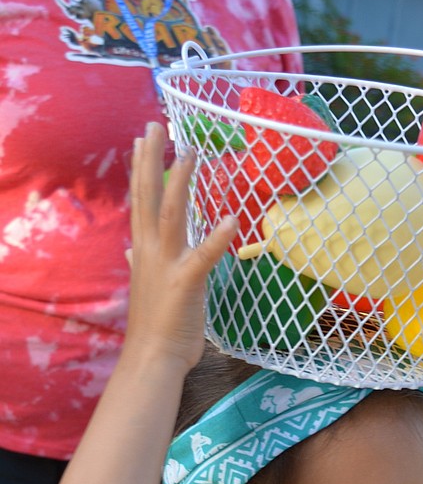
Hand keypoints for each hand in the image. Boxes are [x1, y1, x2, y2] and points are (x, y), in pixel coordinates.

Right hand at [124, 122, 235, 372]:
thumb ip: (140, 263)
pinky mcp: (186, 283)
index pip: (140, 200)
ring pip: (171, 215)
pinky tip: (232, 218)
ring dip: (180, 182)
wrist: (152, 358)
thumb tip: (129, 250)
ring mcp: (167, 265)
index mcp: (143, 251)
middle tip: (156, 125)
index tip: (142, 138)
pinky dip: (217, 237)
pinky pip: (203, 256)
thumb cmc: (155, 325)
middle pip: (148, 196)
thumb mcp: (147, 287)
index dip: (141, 168)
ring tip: (189, 152)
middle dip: (151, 159)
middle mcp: (150, 251)